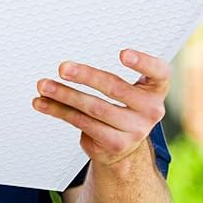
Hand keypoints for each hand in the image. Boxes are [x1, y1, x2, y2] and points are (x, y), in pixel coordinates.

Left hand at [32, 49, 169, 165]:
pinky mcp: (114, 143)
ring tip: (44, 85)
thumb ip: (109, 76)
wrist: (124, 148)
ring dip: (64, 94)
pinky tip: (43, 103)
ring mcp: (134, 129)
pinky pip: (81, 122)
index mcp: (155, 90)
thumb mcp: (127, 90)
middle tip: (63, 68)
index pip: (159, 73)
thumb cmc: (121, 107)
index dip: (143, 62)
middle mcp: (150, 110)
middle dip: (85, 76)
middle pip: (114, 88)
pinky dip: (58, 110)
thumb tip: (66, 64)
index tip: (122, 54)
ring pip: (92, 106)